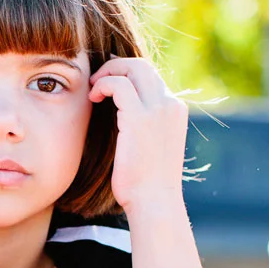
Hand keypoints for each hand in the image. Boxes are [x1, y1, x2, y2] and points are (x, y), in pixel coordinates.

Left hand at [88, 57, 188, 210]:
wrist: (154, 201)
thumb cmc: (148, 183)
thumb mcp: (153, 147)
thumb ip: (146, 125)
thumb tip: (125, 115)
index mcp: (175, 111)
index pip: (152, 78)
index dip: (128, 73)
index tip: (109, 78)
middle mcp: (170, 105)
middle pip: (143, 66)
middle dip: (116, 66)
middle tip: (96, 78)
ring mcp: (157, 109)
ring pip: (132, 67)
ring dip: (108, 72)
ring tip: (93, 87)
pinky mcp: (139, 118)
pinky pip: (118, 84)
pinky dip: (103, 84)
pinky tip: (93, 97)